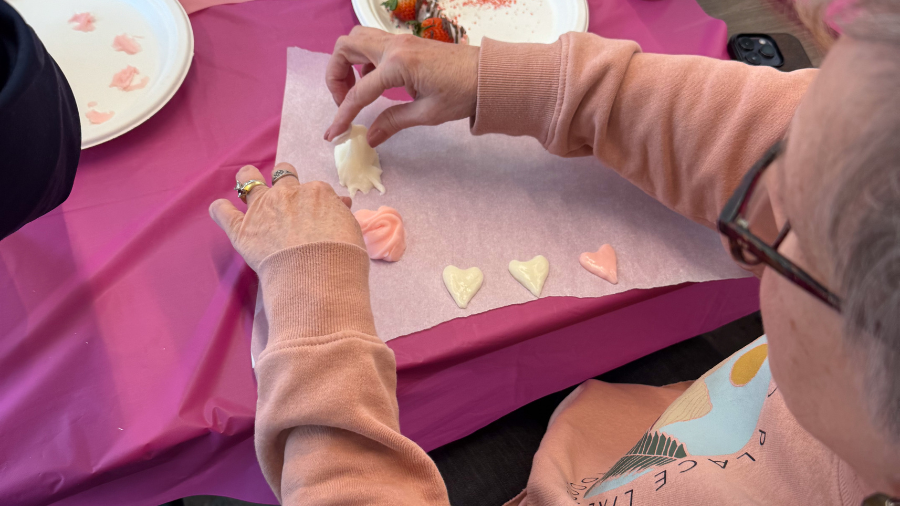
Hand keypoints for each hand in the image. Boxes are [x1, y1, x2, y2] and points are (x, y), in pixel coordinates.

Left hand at [209, 163, 363, 270]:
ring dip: (247, 179)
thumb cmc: (341, 255)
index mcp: (316, 192)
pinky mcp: (241, 229)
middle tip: (286, 196)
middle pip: (283, 175)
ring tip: (247, 183)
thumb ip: (341, 213)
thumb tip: (341, 203)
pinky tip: (220, 209)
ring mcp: (261, 209)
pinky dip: (220, 209)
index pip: (314, 190)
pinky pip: (223, 212)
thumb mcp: (351, 229)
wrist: (318, 275)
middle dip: (284, 180)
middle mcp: (287, 193)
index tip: (318, 216)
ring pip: (248, 180)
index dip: (316, 203)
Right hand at [324, 26, 478, 147]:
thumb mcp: (427, 114)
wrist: (489, 75)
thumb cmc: (464, 94)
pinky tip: (375, 82)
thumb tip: (369, 138)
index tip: (333, 133)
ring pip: (357, 39)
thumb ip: (394, 122)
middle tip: (344, 101)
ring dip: (347, 62)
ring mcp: (400, 40)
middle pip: (345, 47)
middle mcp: (394, 46)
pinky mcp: (406, 42)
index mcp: (398, 65)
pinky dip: (364, 59)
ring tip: (356, 91)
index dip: (343, 115)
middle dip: (335, 75)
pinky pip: (373, 43)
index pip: (359, 92)